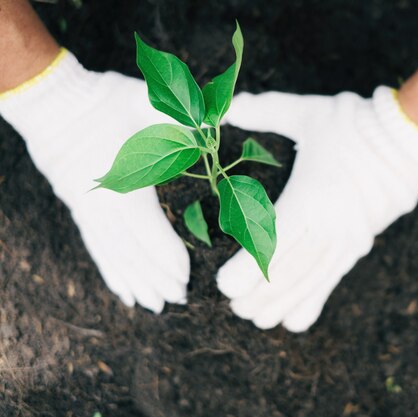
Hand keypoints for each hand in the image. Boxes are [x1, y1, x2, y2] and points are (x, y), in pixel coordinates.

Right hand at [0, 50, 188, 311]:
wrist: (55, 99)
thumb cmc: (108, 100)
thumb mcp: (150, 103)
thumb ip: (186, 119)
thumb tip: (224, 122)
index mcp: (124, 182)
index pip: (147, 231)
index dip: (167, 257)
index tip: (185, 277)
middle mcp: (104, 204)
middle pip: (131, 252)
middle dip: (155, 279)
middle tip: (178, 301)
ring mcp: (89, 209)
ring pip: (114, 255)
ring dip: (134, 282)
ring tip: (152, 306)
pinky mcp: (80, 209)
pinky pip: (96, 247)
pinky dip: (110, 270)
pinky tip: (121, 290)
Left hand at [217, 87, 417, 331]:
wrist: (407, 139)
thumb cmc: (353, 124)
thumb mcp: (307, 113)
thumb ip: (265, 110)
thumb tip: (227, 105)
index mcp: (311, 197)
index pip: (274, 242)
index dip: (248, 268)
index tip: (225, 287)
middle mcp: (329, 225)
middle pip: (290, 270)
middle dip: (261, 295)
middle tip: (237, 310)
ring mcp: (347, 238)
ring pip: (311, 281)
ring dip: (284, 303)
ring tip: (260, 321)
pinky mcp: (359, 244)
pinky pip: (333, 279)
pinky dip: (314, 301)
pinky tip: (296, 321)